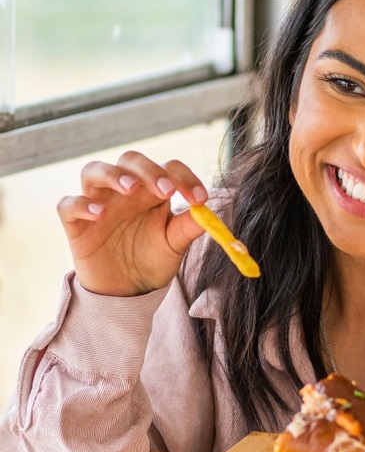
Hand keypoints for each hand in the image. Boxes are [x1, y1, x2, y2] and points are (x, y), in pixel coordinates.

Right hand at [57, 151, 209, 296]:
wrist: (127, 290)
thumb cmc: (152, 259)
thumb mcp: (175, 244)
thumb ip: (189, 227)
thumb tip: (208, 212)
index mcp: (153, 191)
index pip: (168, 168)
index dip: (185, 177)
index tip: (200, 199)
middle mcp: (124, 191)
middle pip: (130, 160)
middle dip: (149, 170)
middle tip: (167, 190)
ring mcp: (98, 203)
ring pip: (93, 171)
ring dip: (112, 175)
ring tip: (131, 188)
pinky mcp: (76, 224)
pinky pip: (68, 205)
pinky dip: (81, 205)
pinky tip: (99, 214)